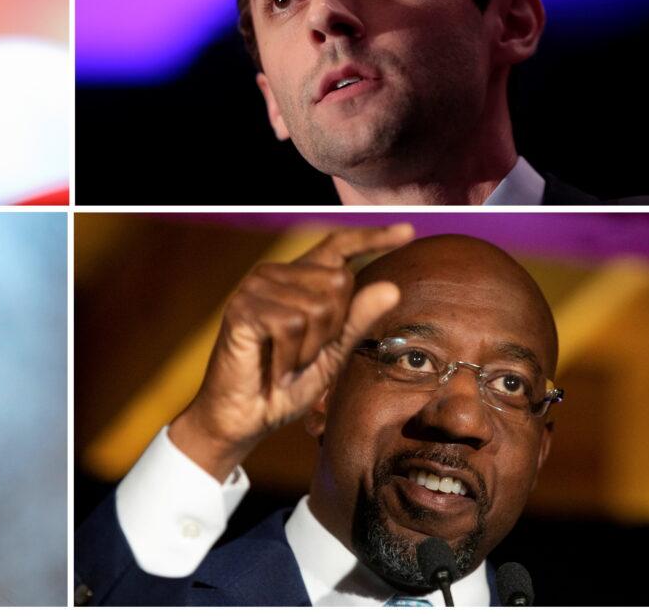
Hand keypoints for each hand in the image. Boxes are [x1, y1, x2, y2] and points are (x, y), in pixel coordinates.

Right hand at [168, 223, 414, 481]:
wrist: (245, 418)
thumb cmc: (285, 385)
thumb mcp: (333, 354)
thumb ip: (357, 320)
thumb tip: (392, 287)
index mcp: (297, 279)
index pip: (338, 246)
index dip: (371, 237)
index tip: (407, 231)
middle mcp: (274, 274)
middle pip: (339, 282)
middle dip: (334, 329)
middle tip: (304, 356)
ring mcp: (255, 287)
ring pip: (319, 307)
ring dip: (310, 350)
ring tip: (287, 364)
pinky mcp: (241, 308)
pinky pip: (292, 324)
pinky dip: (291, 358)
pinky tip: (276, 369)